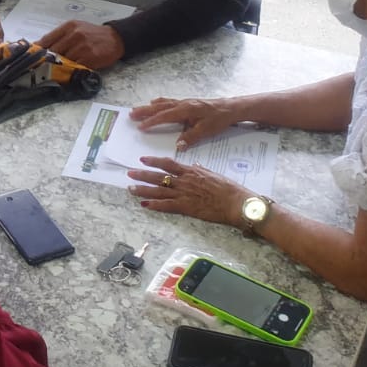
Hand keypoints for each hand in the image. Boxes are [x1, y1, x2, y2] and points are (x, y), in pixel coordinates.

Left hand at [38, 21, 124, 69]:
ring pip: (63, 60)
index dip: (38, 50)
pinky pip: (74, 67)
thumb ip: (60, 36)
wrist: (115, 37)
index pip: (47, 39)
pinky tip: (70, 71)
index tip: (32, 57)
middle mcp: (74, 35)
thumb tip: (40, 47)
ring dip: (60, 66)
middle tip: (43, 67)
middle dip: (48, 60)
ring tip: (58, 69)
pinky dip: (70, 70)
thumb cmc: (93, 34)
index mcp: (68, 27)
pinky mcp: (89, 57)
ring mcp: (82, 46)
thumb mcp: (76, 29)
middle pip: (53, 51)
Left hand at [127, 156, 247, 227]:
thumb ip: (201, 170)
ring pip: (158, 190)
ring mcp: (184, 194)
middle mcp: (184, 181)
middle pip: (158, 176)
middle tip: (129, 173)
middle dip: (142, 174)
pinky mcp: (186, 207)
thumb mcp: (214, 174)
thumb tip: (194, 165)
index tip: (143, 159)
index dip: (154, 161)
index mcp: (191, 171)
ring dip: (143, 189)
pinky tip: (144, 204)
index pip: (168, 164)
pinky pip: (166, 205)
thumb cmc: (229, 188)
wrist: (236, 202)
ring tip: (130, 188)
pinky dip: (154, 204)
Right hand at [129, 96, 239, 149]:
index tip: (140, 126)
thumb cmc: (219, 119)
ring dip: (149, 107)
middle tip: (131, 115)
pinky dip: (159, 103)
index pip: (164, 116)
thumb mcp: (206, 130)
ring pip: (162, 103)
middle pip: (159, 107)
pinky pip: (168, 101)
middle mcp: (182, 104)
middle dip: (144, 111)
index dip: (151, 121)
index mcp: (185, 110)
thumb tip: (177, 145)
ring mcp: (184, 102)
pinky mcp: (187, 102)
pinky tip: (155, 103)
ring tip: (137, 109)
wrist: (230, 108)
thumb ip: (191, 137)